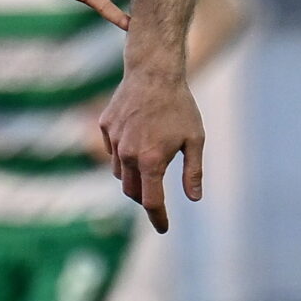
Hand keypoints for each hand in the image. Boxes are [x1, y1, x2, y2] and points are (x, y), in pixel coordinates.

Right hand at [98, 65, 204, 232]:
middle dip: (144, 198)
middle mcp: (128, 154)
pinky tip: (138, 139)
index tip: (163, 228)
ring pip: (120, 173)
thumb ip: (193, 172)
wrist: (153, 71)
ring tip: (150, 162)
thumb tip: (194, 198)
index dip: (158, 218)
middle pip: (132, 191)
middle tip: (157, 197)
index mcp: (151, 161)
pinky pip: (113, 150)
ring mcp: (114, 141)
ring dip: (133, 177)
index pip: (152, 201)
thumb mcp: (195, 140)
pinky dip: (123, 154)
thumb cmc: (180, 105)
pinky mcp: (105, 127)